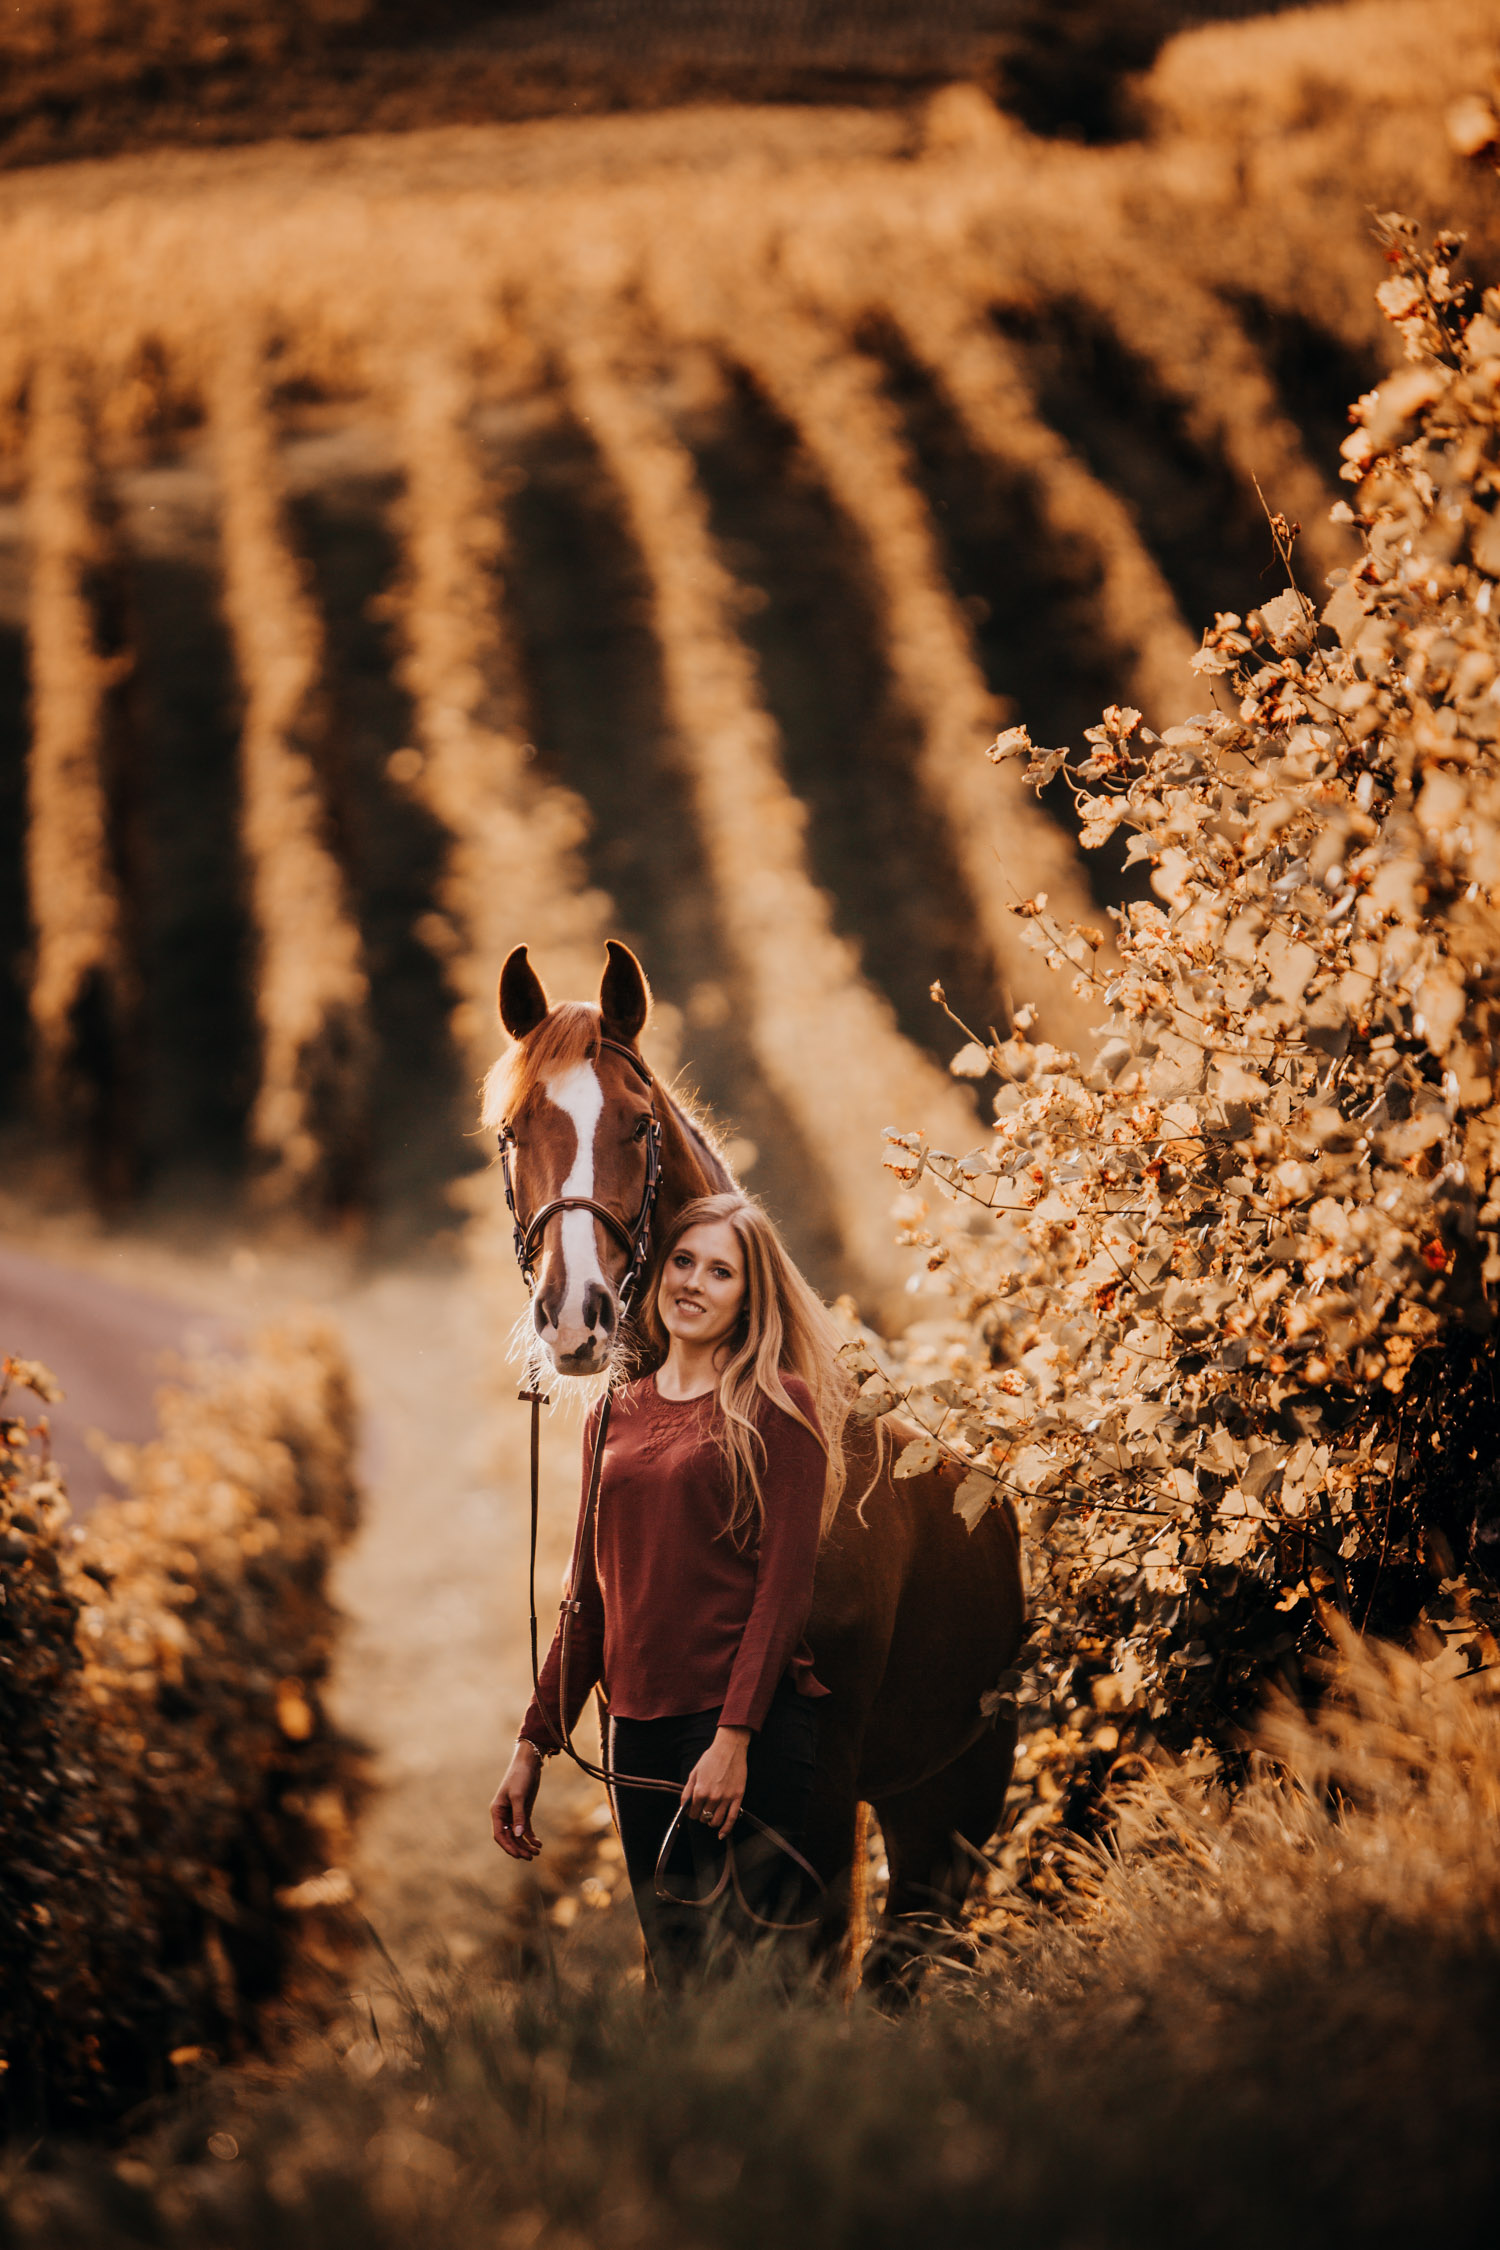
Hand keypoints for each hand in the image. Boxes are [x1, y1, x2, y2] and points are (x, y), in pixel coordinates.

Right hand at [491, 1741, 542, 1859]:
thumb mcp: (518, 1796)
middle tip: (531, 1857)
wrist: (529, 1763)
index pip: (499, 1835)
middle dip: (519, 1848)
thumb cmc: (520, 1776)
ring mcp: (514, 1814)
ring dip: (526, 1845)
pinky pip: (525, 1828)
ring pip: (518, 1835)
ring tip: (537, 1852)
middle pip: (509, 1837)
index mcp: (497, 1811)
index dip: (508, 1847)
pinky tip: (538, 1844)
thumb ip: (519, 1816)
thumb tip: (518, 1835)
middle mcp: (504, 1815)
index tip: (518, 1856)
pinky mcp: (524, 1811)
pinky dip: (531, 1837)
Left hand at [681, 1725, 750, 1840]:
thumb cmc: (711, 1758)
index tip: (693, 1810)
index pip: (692, 1813)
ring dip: (711, 1821)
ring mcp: (726, 1798)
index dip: (691, 1813)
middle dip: (701, 1816)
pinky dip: (726, 1830)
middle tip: (703, 1809)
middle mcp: (713, 1797)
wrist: (730, 1748)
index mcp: (700, 1791)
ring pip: (715, 1821)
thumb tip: (684, 1807)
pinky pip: (731, 1819)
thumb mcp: (694, 1773)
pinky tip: (721, 1834)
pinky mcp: (737, 1798)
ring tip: (711, 1815)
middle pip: (703, 1818)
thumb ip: (687, 1791)